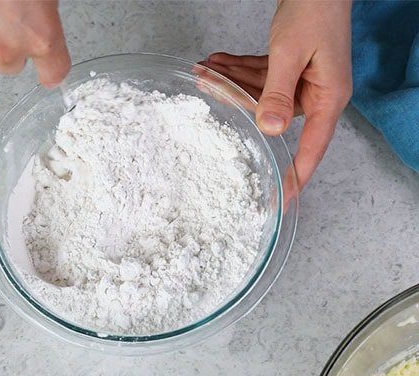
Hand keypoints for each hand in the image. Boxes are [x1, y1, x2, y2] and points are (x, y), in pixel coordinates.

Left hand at [205, 0, 352, 189]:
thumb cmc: (316, 10)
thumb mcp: (290, 53)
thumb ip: (277, 92)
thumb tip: (269, 129)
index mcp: (327, 98)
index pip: (311, 149)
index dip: (295, 177)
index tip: (280, 202)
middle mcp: (316, 93)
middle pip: (271, 116)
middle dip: (236, 103)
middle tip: (206, 90)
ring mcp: (303, 80)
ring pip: (260, 94)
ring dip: (231, 82)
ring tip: (204, 71)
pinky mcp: (292, 66)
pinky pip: (261, 76)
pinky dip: (239, 69)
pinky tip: (216, 63)